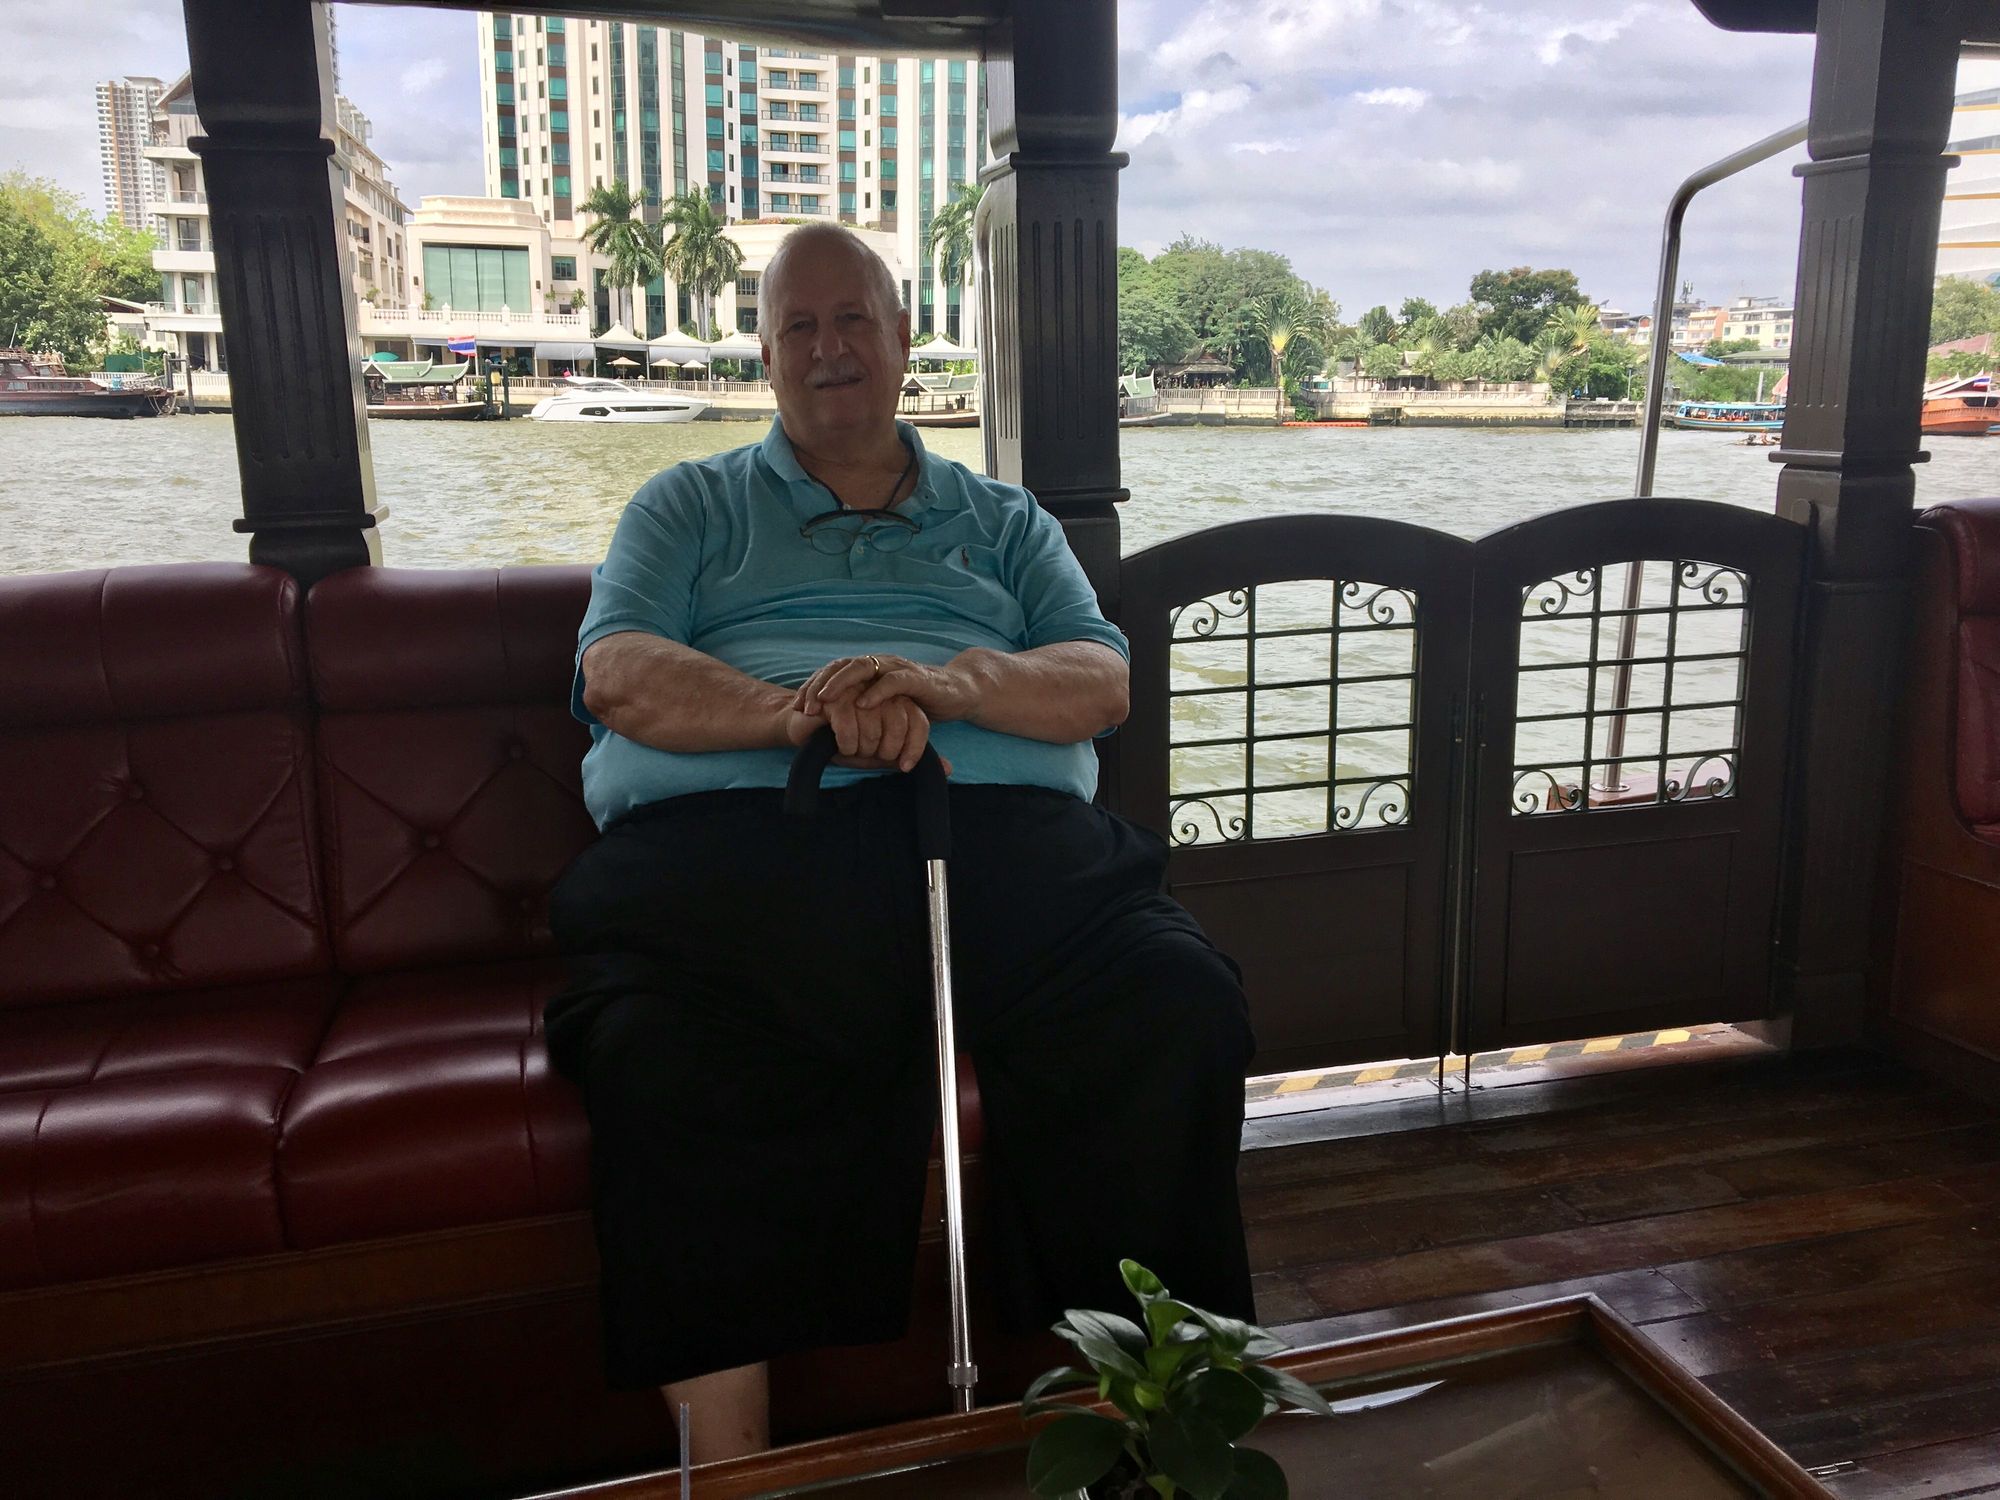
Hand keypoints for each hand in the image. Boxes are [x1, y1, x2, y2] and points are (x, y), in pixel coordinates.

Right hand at [783, 692, 949, 773]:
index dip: (913, 749)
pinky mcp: (834, 696)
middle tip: (866, 755)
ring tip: (849, 749)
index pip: (919, 724)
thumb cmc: (844, 742)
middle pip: (898, 726)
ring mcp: (858, 691)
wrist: (804, 731)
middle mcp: (880, 693)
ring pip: (874, 727)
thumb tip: (949, 769)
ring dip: (860, 748)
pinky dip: (845, 743)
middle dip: (881, 751)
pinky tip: (838, 746)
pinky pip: (849, 724)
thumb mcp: (880, 754)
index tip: (903, 767)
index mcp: (896, 702)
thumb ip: (909, 757)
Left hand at [794, 653, 981, 724]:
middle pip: (840, 667)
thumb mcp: (884, 707)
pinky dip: (877, 692)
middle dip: (819, 686)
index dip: (812, 687)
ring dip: (840, 684)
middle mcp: (878, 664)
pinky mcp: (916, 678)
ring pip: (862, 669)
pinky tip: (862, 703)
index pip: (833, 673)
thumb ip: (862, 712)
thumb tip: (831, 730)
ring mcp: (897, 668)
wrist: (957, 692)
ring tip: (824, 701)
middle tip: (804, 706)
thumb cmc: (917, 701)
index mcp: (868, 670)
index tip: (795, 708)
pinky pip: (893, 681)